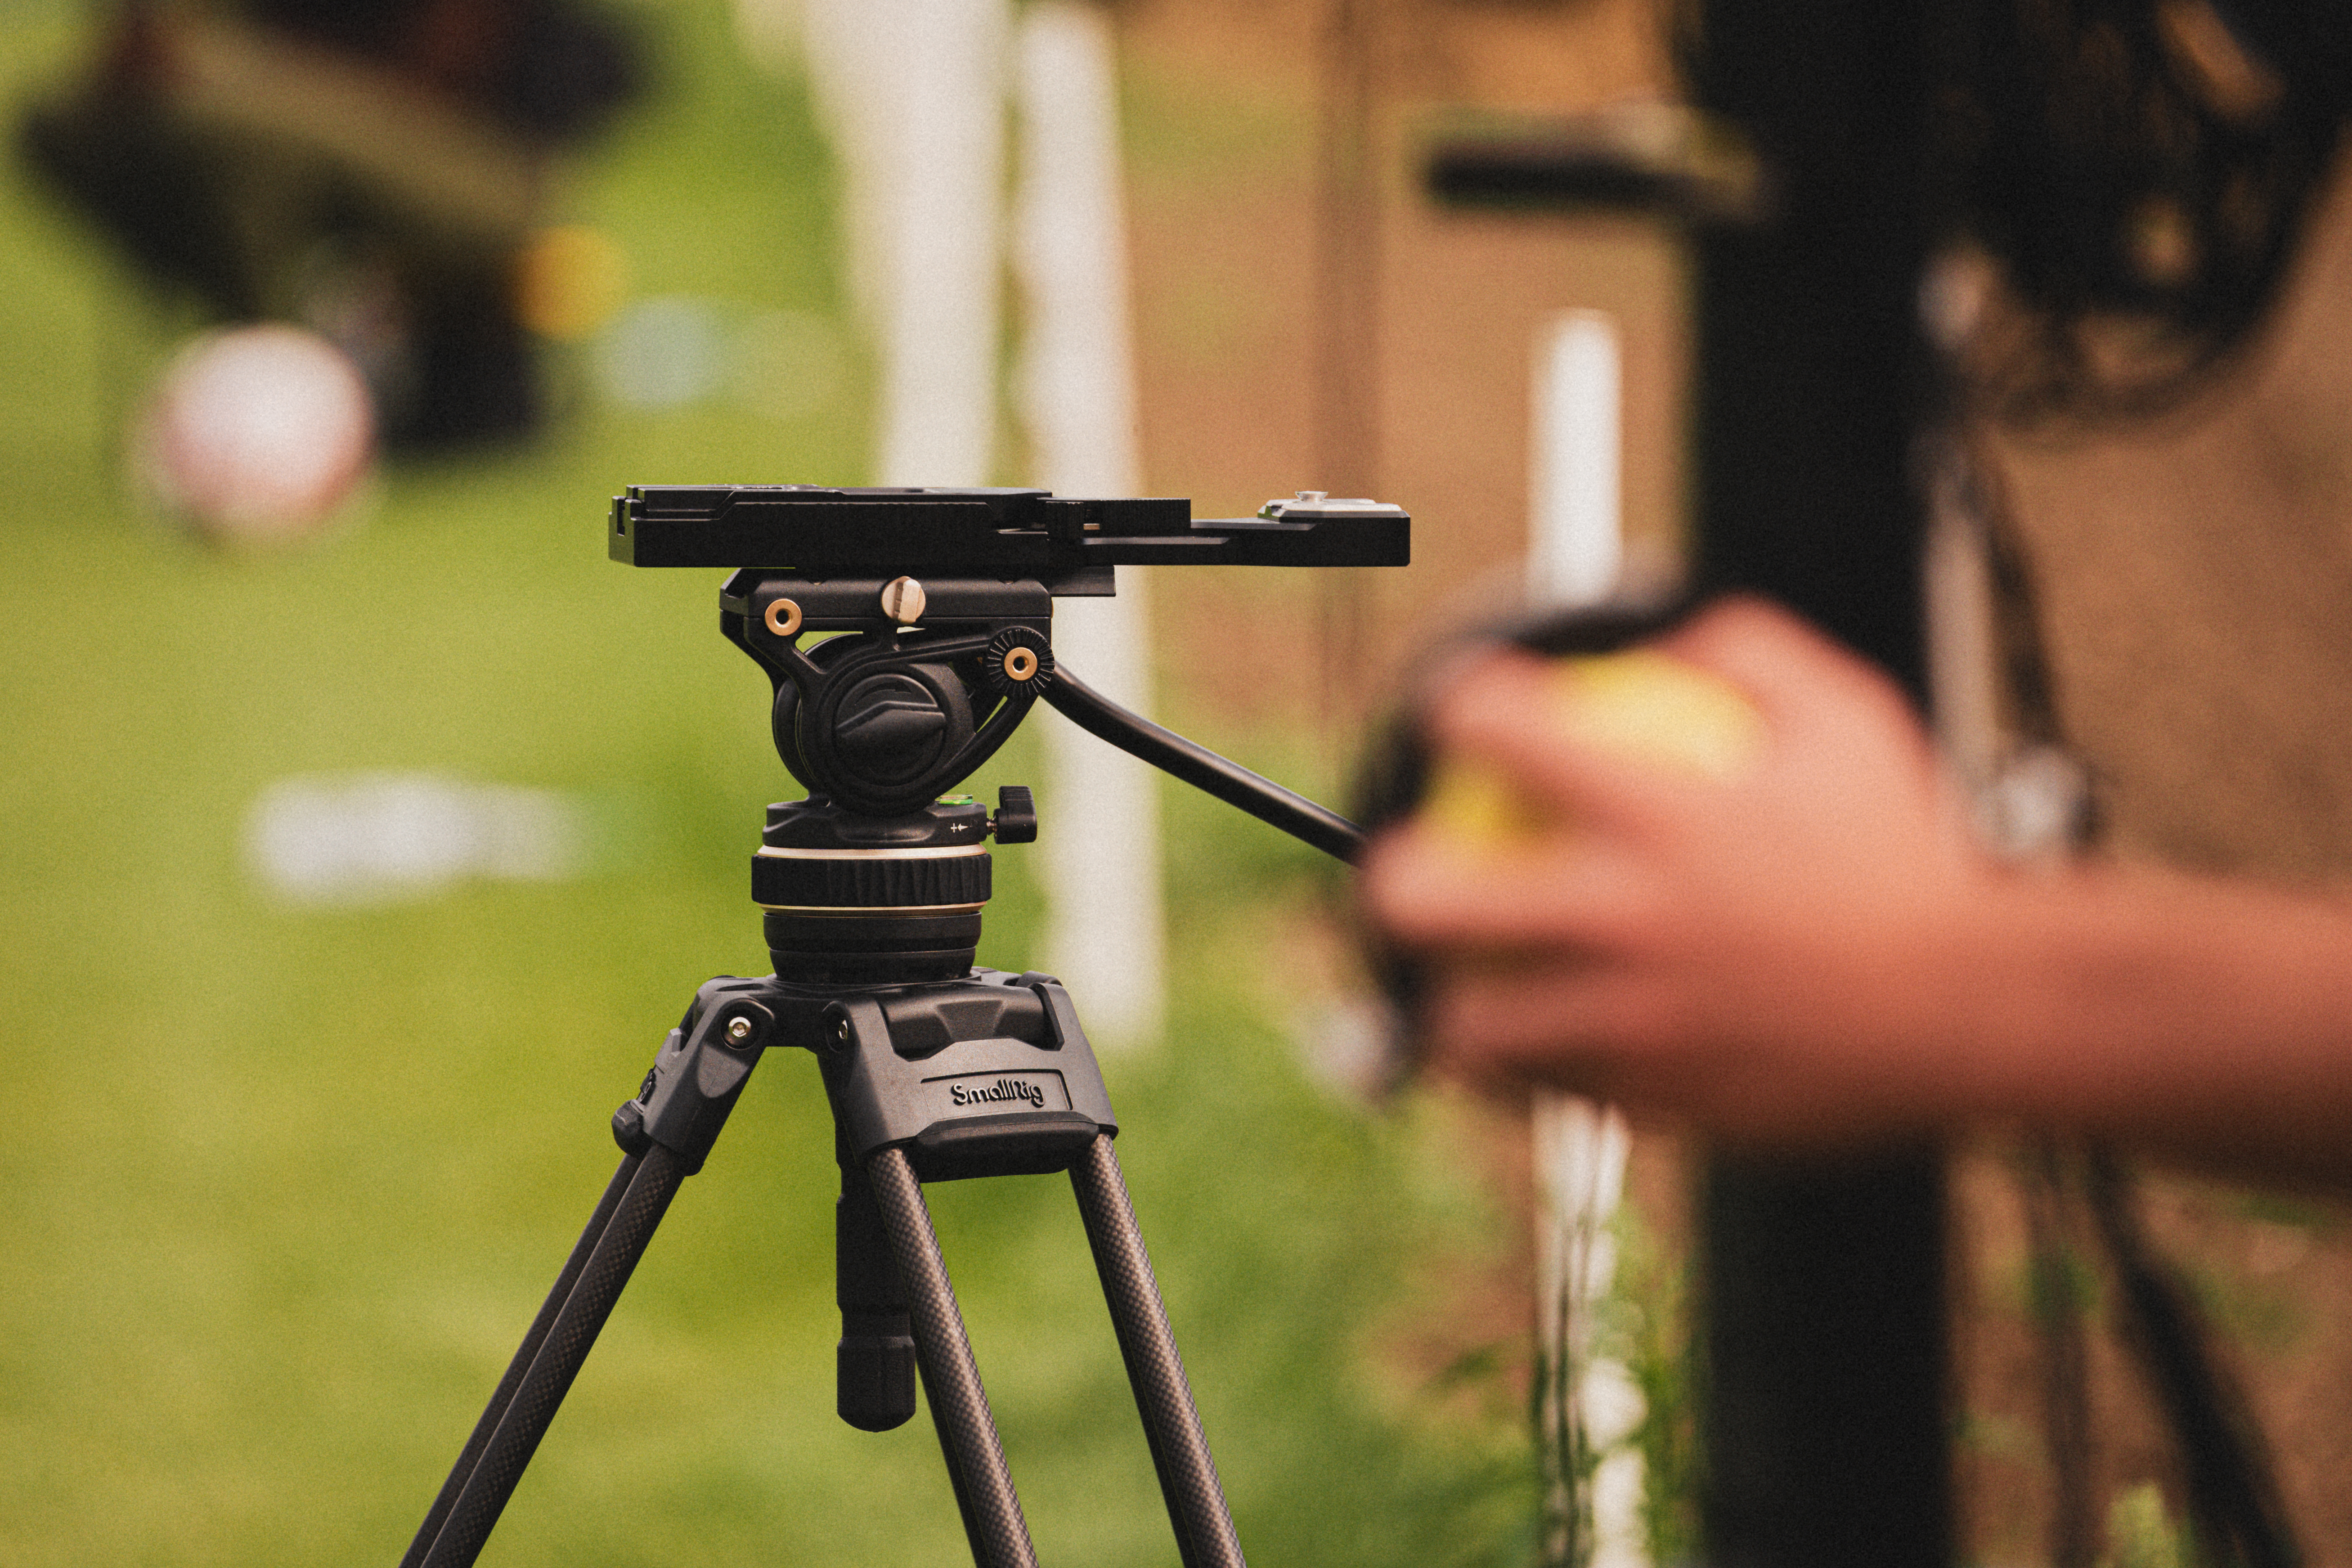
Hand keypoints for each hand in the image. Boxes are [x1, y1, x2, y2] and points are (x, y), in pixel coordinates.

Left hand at [1359, 596, 1997, 1147]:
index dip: (1456, 706)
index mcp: (1654, 816)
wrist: (1971, 1009)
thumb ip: (1751, 656)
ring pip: (1469, 1026)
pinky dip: (1526, 1069)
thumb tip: (1679, 631)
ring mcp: (1627, 1019)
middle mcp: (1620, 918)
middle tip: (1405, 871)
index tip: (1455, 711)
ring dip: (1448, 999)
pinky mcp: (1650, 1099)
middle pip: (1429, 901)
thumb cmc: (1907, 860)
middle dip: (1391, 879)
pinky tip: (1535, 1044)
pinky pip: (1546, 1092)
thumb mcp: (1847, 722)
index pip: (1498, 733)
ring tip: (1455, 983)